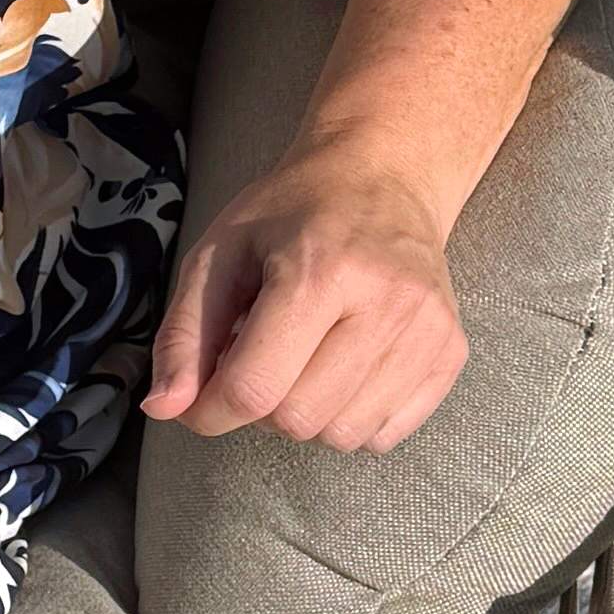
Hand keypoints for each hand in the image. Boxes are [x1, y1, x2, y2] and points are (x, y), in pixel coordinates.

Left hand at [142, 155, 465, 452]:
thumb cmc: (292, 214)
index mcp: (317, 272)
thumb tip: (164, 408)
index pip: (254, 388)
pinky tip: (345, 369)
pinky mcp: (450, 351)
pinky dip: (352, 417)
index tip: (202, 400)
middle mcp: (384, 303)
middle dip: (263, 406)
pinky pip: (385, 435)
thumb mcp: (218, 253)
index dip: (211, 411)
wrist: (382, 177)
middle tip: (265, 356)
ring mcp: (426, 330)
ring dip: (308, 414)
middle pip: (298, 419)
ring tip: (306, 358)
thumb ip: (185, 333)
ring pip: (343, 436)